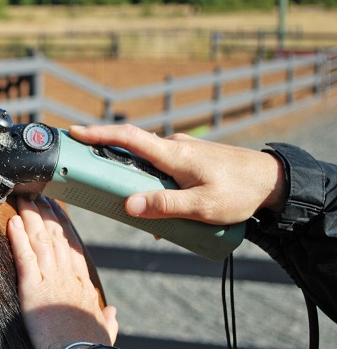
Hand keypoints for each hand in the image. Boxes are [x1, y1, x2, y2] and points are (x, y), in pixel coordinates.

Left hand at [7, 197, 117, 348]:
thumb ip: (108, 319)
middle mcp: (69, 277)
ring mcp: (51, 280)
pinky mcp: (33, 289)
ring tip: (22, 198)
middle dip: (46, 212)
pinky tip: (13, 222)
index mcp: (84, 286)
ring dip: (30, 217)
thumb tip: (113, 312)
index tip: (57, 210)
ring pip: (40, 240)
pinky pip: (24, 257)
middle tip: (37, 193)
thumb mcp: (104, 332)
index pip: (72, 247)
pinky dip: (18, 238)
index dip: (63, 225)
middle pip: (56, 236)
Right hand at [69, 124, 286, 224]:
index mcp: (173, 154)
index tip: (75, 132)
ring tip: (147, 216)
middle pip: (132, 152)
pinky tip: (168, 212)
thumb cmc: (241, 192)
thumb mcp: (203, 206)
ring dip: (139, 185)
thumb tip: (130, 206)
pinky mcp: (191, 160)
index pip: (128, 137)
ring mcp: (183, 152)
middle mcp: (175, 147)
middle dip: (112, 167)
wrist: (274, 181)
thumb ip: (166, 205)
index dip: (98, 133)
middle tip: (97, 185)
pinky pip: (163, 170)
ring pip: (149, 165)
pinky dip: (156, 186)